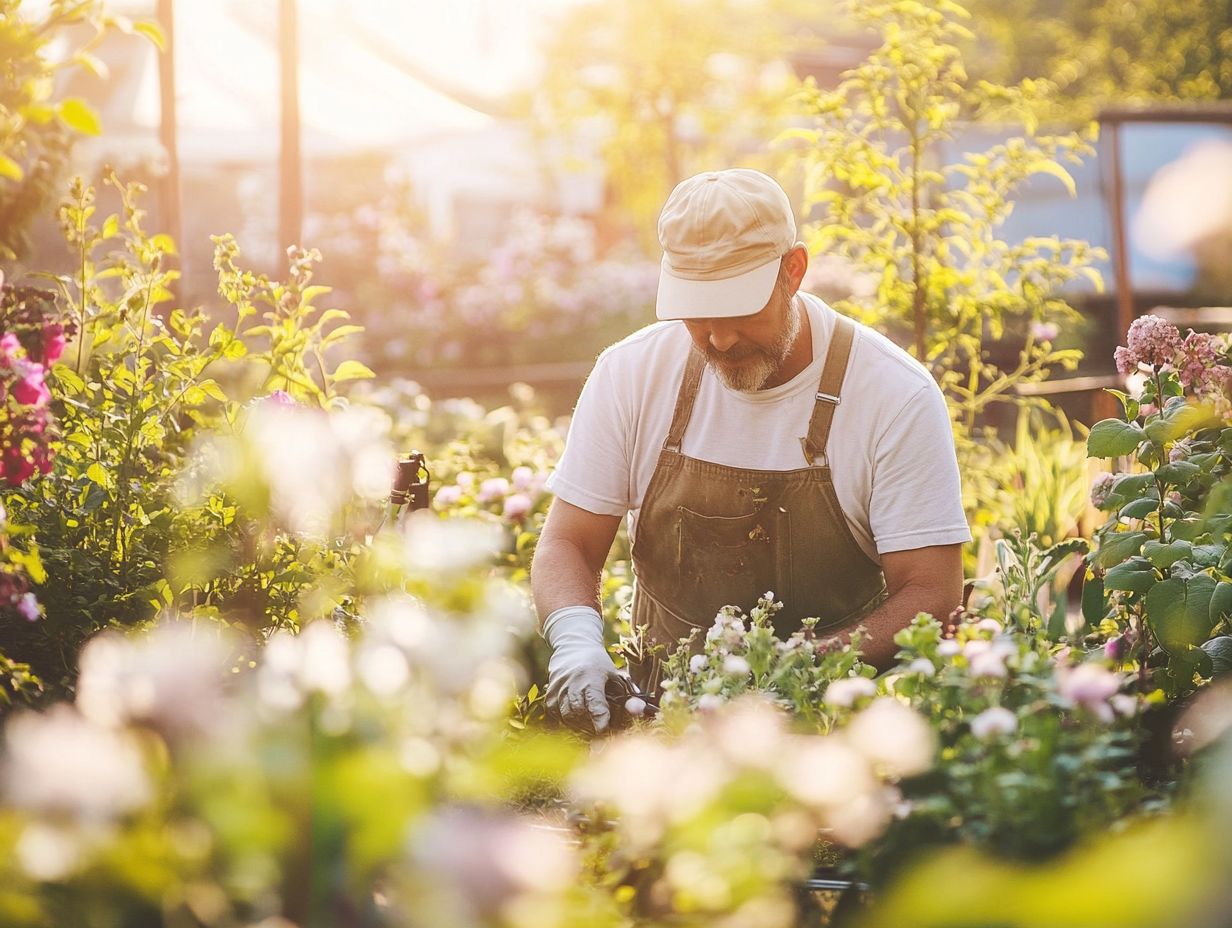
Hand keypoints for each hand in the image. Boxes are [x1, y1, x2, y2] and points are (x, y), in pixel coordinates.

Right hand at [542, 605, 622, 734]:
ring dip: (577, 726)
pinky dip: (564, 721)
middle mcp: (573, 682)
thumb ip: (627, 695)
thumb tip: (640, 710)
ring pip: (565, 715)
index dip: (600, 719)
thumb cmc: (598, 664)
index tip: (604, 731)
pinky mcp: (550, 691)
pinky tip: (574, 721)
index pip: (595, 703)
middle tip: (599, 732)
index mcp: (592, 677)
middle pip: (578, 713)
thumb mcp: (615, 676)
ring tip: (588, 727)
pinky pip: (554, 713)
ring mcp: (559, 687)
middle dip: (589, 726)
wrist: (573, 646)